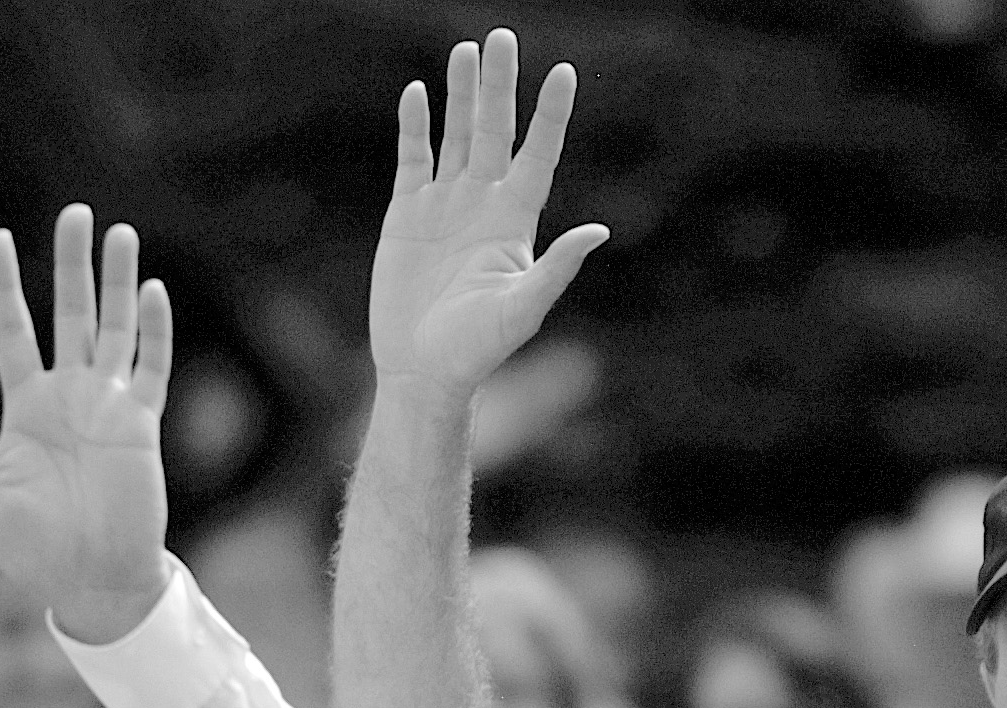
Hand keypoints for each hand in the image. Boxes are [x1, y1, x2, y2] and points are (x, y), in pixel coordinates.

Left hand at [0, 205, 171, 644]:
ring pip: (114, 330)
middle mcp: (68, 397)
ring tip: (120, 234)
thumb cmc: (31, 552)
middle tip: (77, 212)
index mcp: (24, 407)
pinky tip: (150, 292)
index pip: (13, 331)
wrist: (90, 584)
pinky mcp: (142, 428)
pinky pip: (151, 371)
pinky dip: (153, 333)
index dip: (5, 286)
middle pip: (69, 314)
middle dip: (72, 264)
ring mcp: (108, 409)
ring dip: (116, 283)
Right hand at [370, 29, 608, 400]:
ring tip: (467, 51)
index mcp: (515, 220)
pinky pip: (413, 158)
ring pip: (456, 135)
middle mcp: (483, 203)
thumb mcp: (523, 309)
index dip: (550, 116)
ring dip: (461, 94)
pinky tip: (419, 94)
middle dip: (499, 86)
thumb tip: (598, 231)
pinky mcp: (408, 213)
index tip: (564, 73)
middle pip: (494, 130)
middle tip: (503, 37)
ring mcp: (445, 204)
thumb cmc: (478, 349)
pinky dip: (416, 126)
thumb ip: (557, 268)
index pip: (537, 154)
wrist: (422, 370)